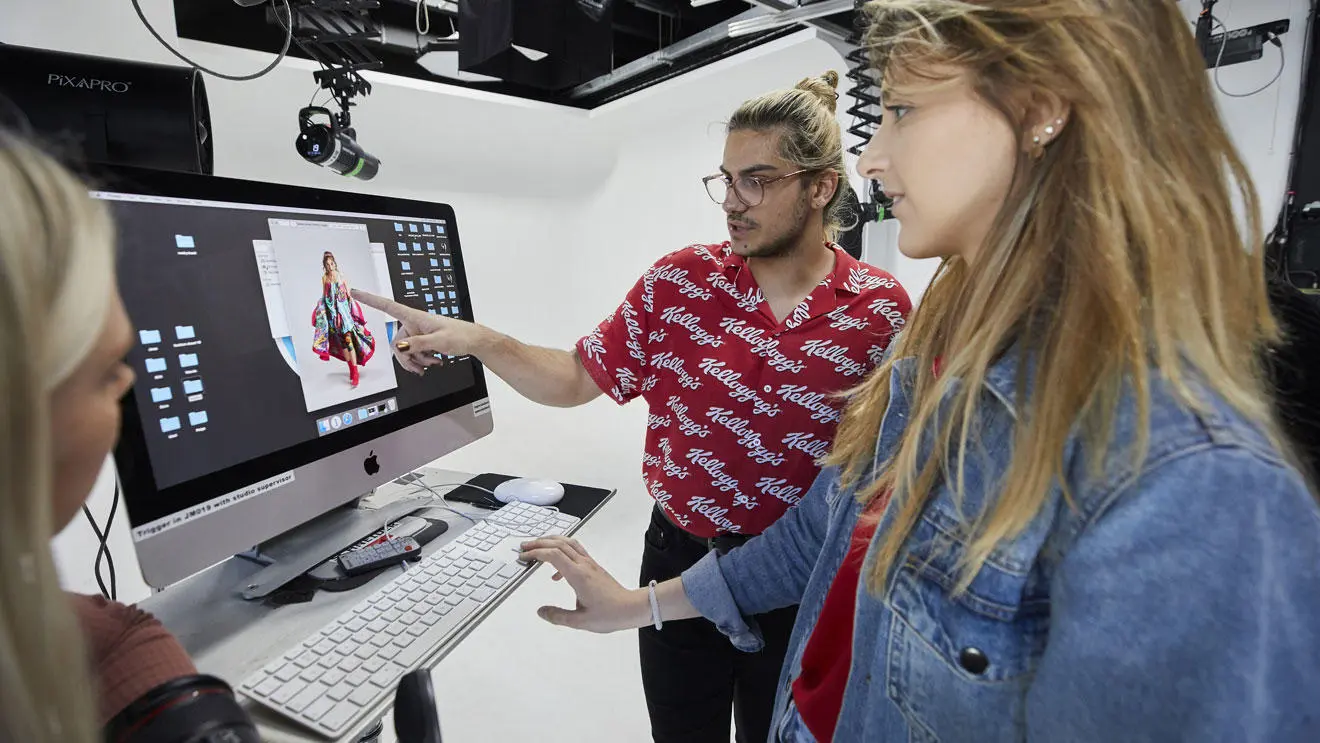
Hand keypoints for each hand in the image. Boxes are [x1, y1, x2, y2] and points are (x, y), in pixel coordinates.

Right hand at [352, 290, 488, 373]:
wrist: (472, 341)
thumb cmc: (459, 335)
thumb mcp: (439, 340)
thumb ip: (418, 344)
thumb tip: (400, 346)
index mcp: (415, 317)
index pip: (388, 306)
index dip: (370, 299)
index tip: (355, 292)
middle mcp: (414, 324)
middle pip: (396, 341)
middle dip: (407, 357)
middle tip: (421, 366)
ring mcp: (418, 333)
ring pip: (405, 350)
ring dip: (417, 360)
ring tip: (433, 362)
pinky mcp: (422, 341)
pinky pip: (413, 353)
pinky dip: (421, 360)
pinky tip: (434, 361)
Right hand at [519, 536, 650, 632]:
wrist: (631, 608)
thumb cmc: (609, 615)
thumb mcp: (580, 621)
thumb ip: (558, 616)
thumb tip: (540, 611)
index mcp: (578, 575)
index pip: (553, 555)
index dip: (536, 553)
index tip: (523, 558)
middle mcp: (583, 565)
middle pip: (559, 544)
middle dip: (539, 543)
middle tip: (523, 547)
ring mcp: (590, 564)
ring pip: (568, 543)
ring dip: (551, 542)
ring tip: (536, 548)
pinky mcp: (594, 567)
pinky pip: (575, 551)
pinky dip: (561, 552)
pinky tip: (555, 573)